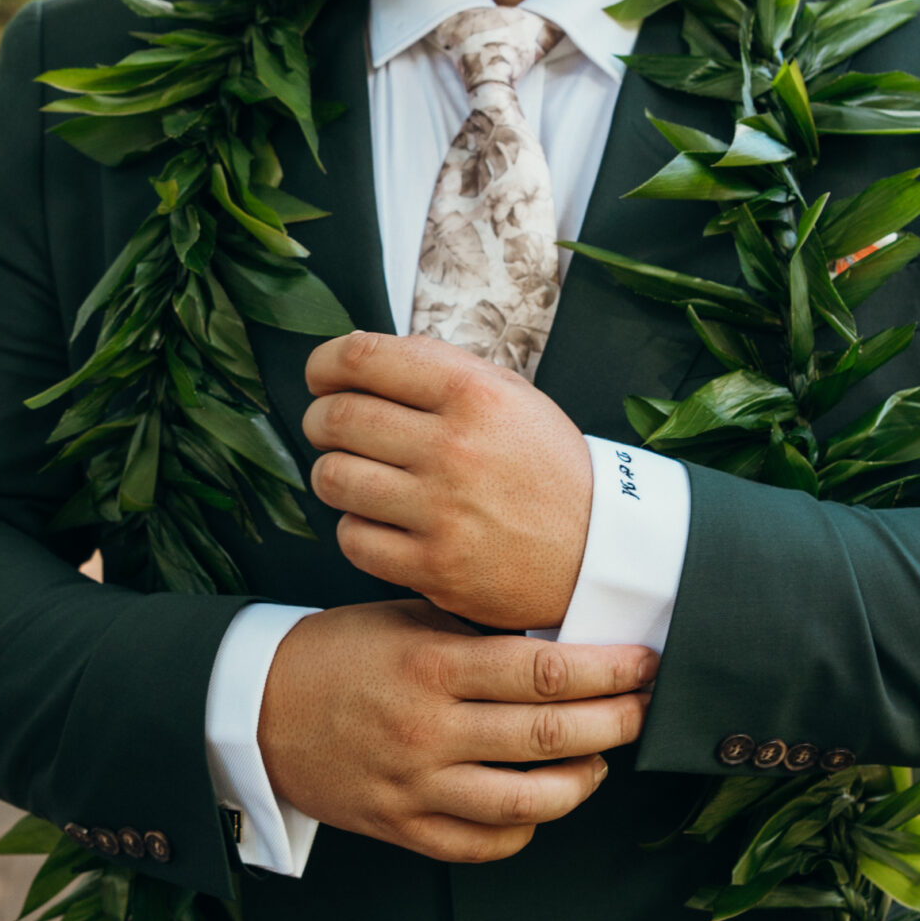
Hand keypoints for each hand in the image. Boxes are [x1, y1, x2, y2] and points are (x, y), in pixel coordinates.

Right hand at [255, 599, 656, 863]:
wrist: (256, 708)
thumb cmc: (339, 652)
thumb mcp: (404, 618)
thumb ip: (475, 629)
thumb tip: (560, 632)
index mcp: (433, 667)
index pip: (545, 671)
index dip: (608, 670)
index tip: (644, 662)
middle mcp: (431, 730)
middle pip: (551, 734)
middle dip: (616, 722)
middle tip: (645, 708)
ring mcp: (417, 786)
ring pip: (530, 801)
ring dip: (582, 781)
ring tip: (599, 760)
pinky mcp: (402, 828)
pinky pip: (485, 843)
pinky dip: (526, 826)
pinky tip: (541, 801)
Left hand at [303, 330, 594, 629]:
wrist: (600, 550)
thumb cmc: (547, 466)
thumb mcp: (512, 395)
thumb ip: (439, 368)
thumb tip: (359, 352)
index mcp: (473, 393)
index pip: (362, 359)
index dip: (324, 364)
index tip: (320, 376)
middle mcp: (455, 448)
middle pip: (337, 418)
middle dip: (319, 420)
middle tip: (328, 428)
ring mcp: (443, 512)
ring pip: (334, 478)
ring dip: (333, 473)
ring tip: (355, 475)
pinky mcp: (434, 567)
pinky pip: (353, 539)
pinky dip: (356, 528)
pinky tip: (380, 521)